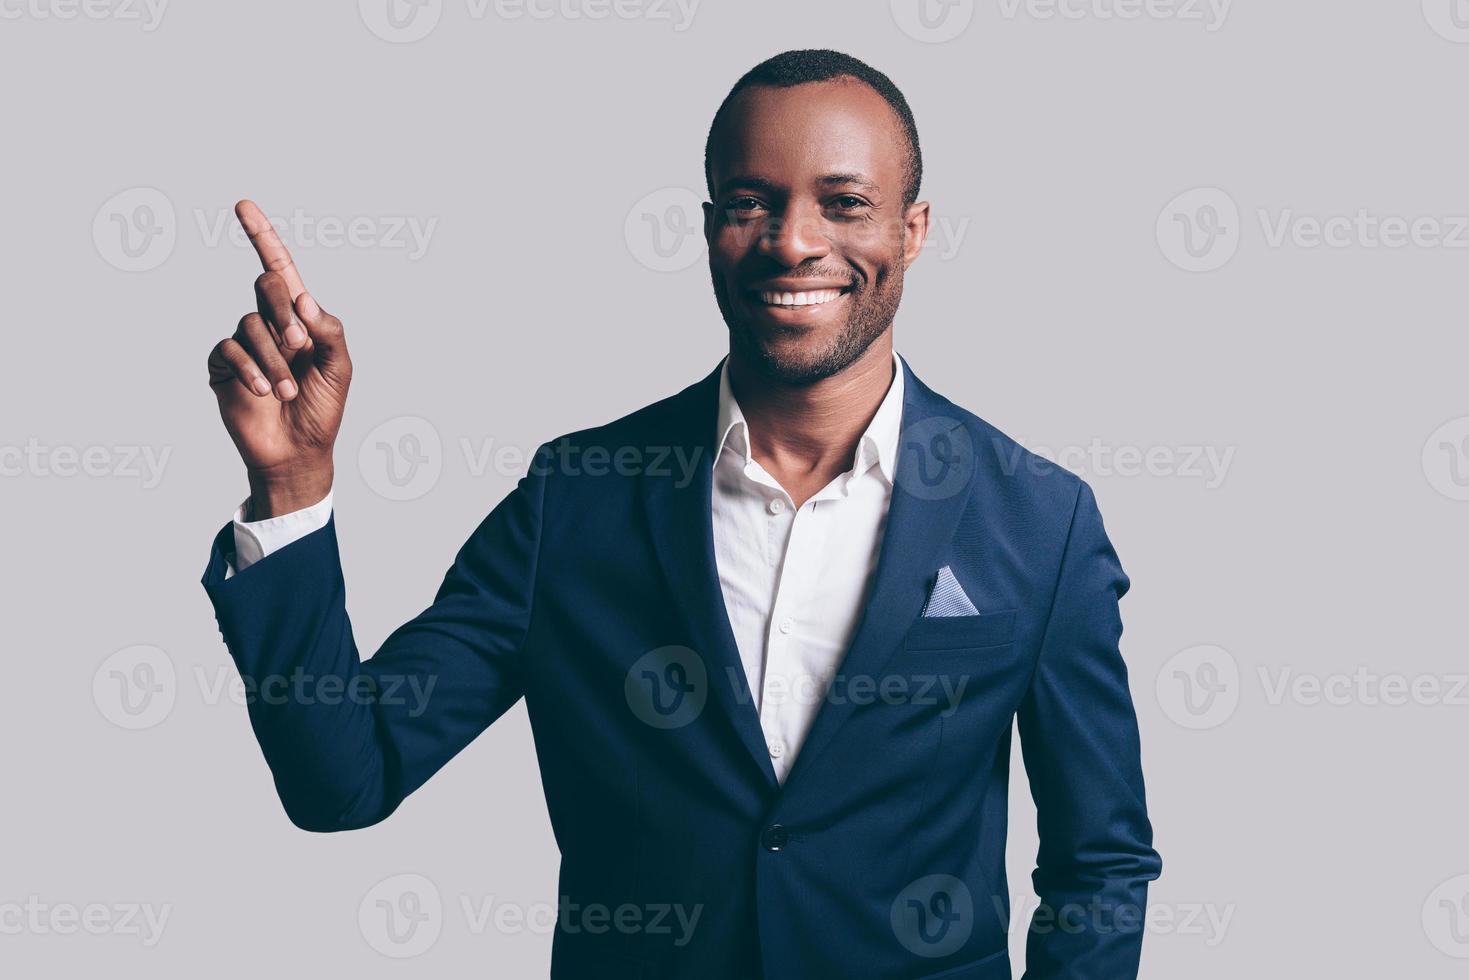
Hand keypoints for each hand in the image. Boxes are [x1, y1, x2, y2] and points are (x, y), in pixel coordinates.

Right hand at [208, 200, 351, 517]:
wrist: (299, 452)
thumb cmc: (324, 410)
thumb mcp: (340, 368)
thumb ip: (330, 330)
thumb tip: (303, 299)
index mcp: (300, 318)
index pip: (280, 269)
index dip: (262, 236)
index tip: (243, 205)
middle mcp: (269, 323)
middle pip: (265, 285)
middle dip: (284, 312)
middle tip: (300, 346)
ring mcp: (243, 344)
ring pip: (250, 324)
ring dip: (273, 359)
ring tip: (288, 390)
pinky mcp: (222, 367)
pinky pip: (228, 349)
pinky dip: (250, 369)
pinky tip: (264, 392)